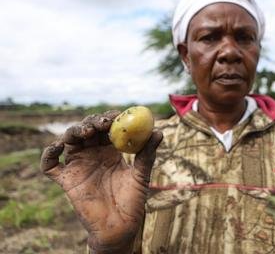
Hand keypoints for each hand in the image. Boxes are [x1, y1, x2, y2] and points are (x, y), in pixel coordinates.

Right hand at [40, 111, 162, 252]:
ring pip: (69, 140)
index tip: (116, 115)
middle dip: (93, 122)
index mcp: (110, 151)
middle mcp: (92, 154)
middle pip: (87, 129)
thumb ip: (147, 154)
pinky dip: (48, 153)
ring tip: (87, 131)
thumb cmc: (133, 200)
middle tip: (103, 123)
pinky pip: (50, 165)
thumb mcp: (142, 175)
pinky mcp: (66, 180)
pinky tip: (58, 146)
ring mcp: (78, 165)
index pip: (106, 128)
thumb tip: (158, 132)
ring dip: (74, 131)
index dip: (109, 119)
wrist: (120, 226)